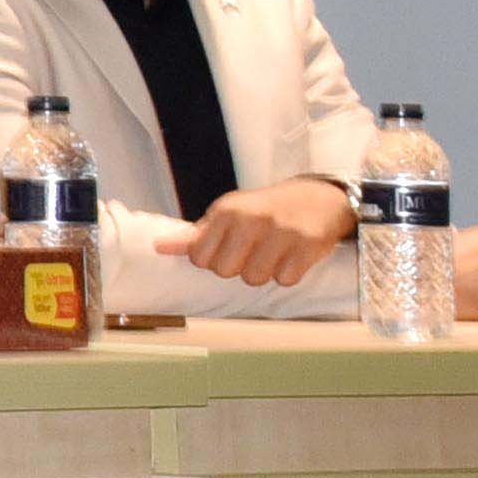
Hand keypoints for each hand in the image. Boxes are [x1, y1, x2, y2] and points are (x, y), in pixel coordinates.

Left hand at [171, 174, 361, 291]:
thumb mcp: (229, 213)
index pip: (200, 258)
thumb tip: (157, 247)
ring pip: (255, 278)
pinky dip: (289, 273)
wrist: (319, 198)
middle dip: (238, 267)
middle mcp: (252, 218)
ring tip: (273, 252)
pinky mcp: (308, 244)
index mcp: (227, 211)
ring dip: (264, 272)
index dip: (213, 260)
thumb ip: (196, 235)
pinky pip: (286, 279)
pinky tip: (292, 255)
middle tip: (253, 252)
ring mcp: (281, 231)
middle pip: (225, 271)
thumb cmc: (266, 210)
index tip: (228, 249)